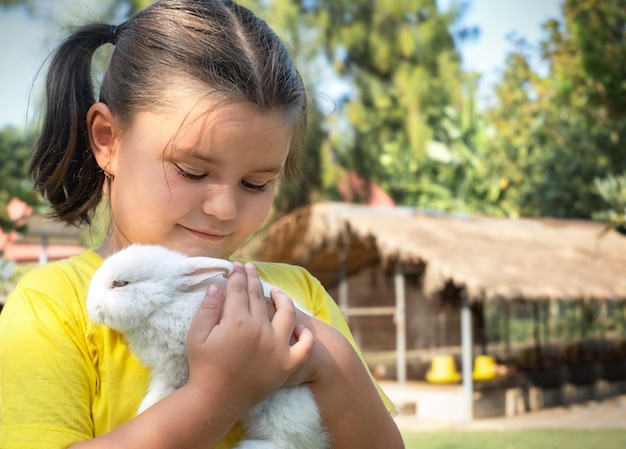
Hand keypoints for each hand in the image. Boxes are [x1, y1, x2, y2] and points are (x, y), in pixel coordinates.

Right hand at [186, 262, 313, 409]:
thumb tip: (216, 285)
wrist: (216, 400)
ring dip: (282, 299)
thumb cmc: (203, 366)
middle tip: (251, 269)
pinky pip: (304, 346)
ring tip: (276, 293)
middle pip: (260, 297)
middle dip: (254, 280)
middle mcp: (260, 330)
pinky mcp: (287, 364)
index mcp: (237, 321)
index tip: (237, 266)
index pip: (239, 289)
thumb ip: (207, 307)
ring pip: (287, 314)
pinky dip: (305, 335)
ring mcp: (277, 347)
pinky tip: (298, 326)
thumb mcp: (197, 334)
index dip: (237, 275)